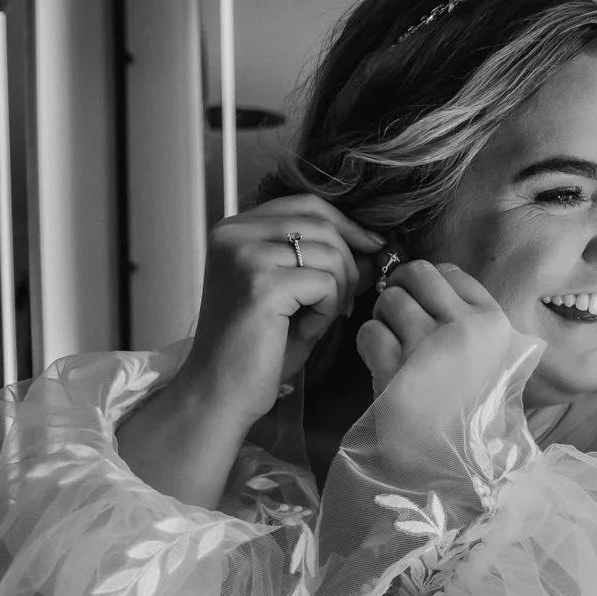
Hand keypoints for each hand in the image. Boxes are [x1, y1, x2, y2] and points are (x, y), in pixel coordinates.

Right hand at [178, 195, 383, 424]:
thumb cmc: (257, 350)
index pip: (306, 204)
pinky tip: (304, 330)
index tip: (372, 246)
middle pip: (322, 224)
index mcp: (235, 230)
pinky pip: (325, 283)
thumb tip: (374, 245)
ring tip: (312, 320)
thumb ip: (329, 264)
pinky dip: (327, 311)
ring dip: (336, 293)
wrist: (222, 392)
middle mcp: (234, 234)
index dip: (346, 224)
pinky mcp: (260, 284)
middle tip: (342, 302)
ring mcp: (245, 256)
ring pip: (330, 253)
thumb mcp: (297, 295)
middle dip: (348, 264)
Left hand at [356, 258, 519, 404]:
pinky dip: (368, 342)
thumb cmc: (480, 409)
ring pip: (390, 300)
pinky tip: (379, 359)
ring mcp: (428, 349)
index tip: (424, 302)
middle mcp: (463, 329)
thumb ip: (477, 320)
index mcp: (493, 322)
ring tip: (392, 339)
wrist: (462, 461)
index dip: (429, 283)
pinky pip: (369, 331)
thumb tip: (438, 280)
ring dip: (384, 316)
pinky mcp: (396, 372)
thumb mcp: (500, 358)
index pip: (449, 272)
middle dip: (402, 289)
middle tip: (398, 312)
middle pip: (417, 275)